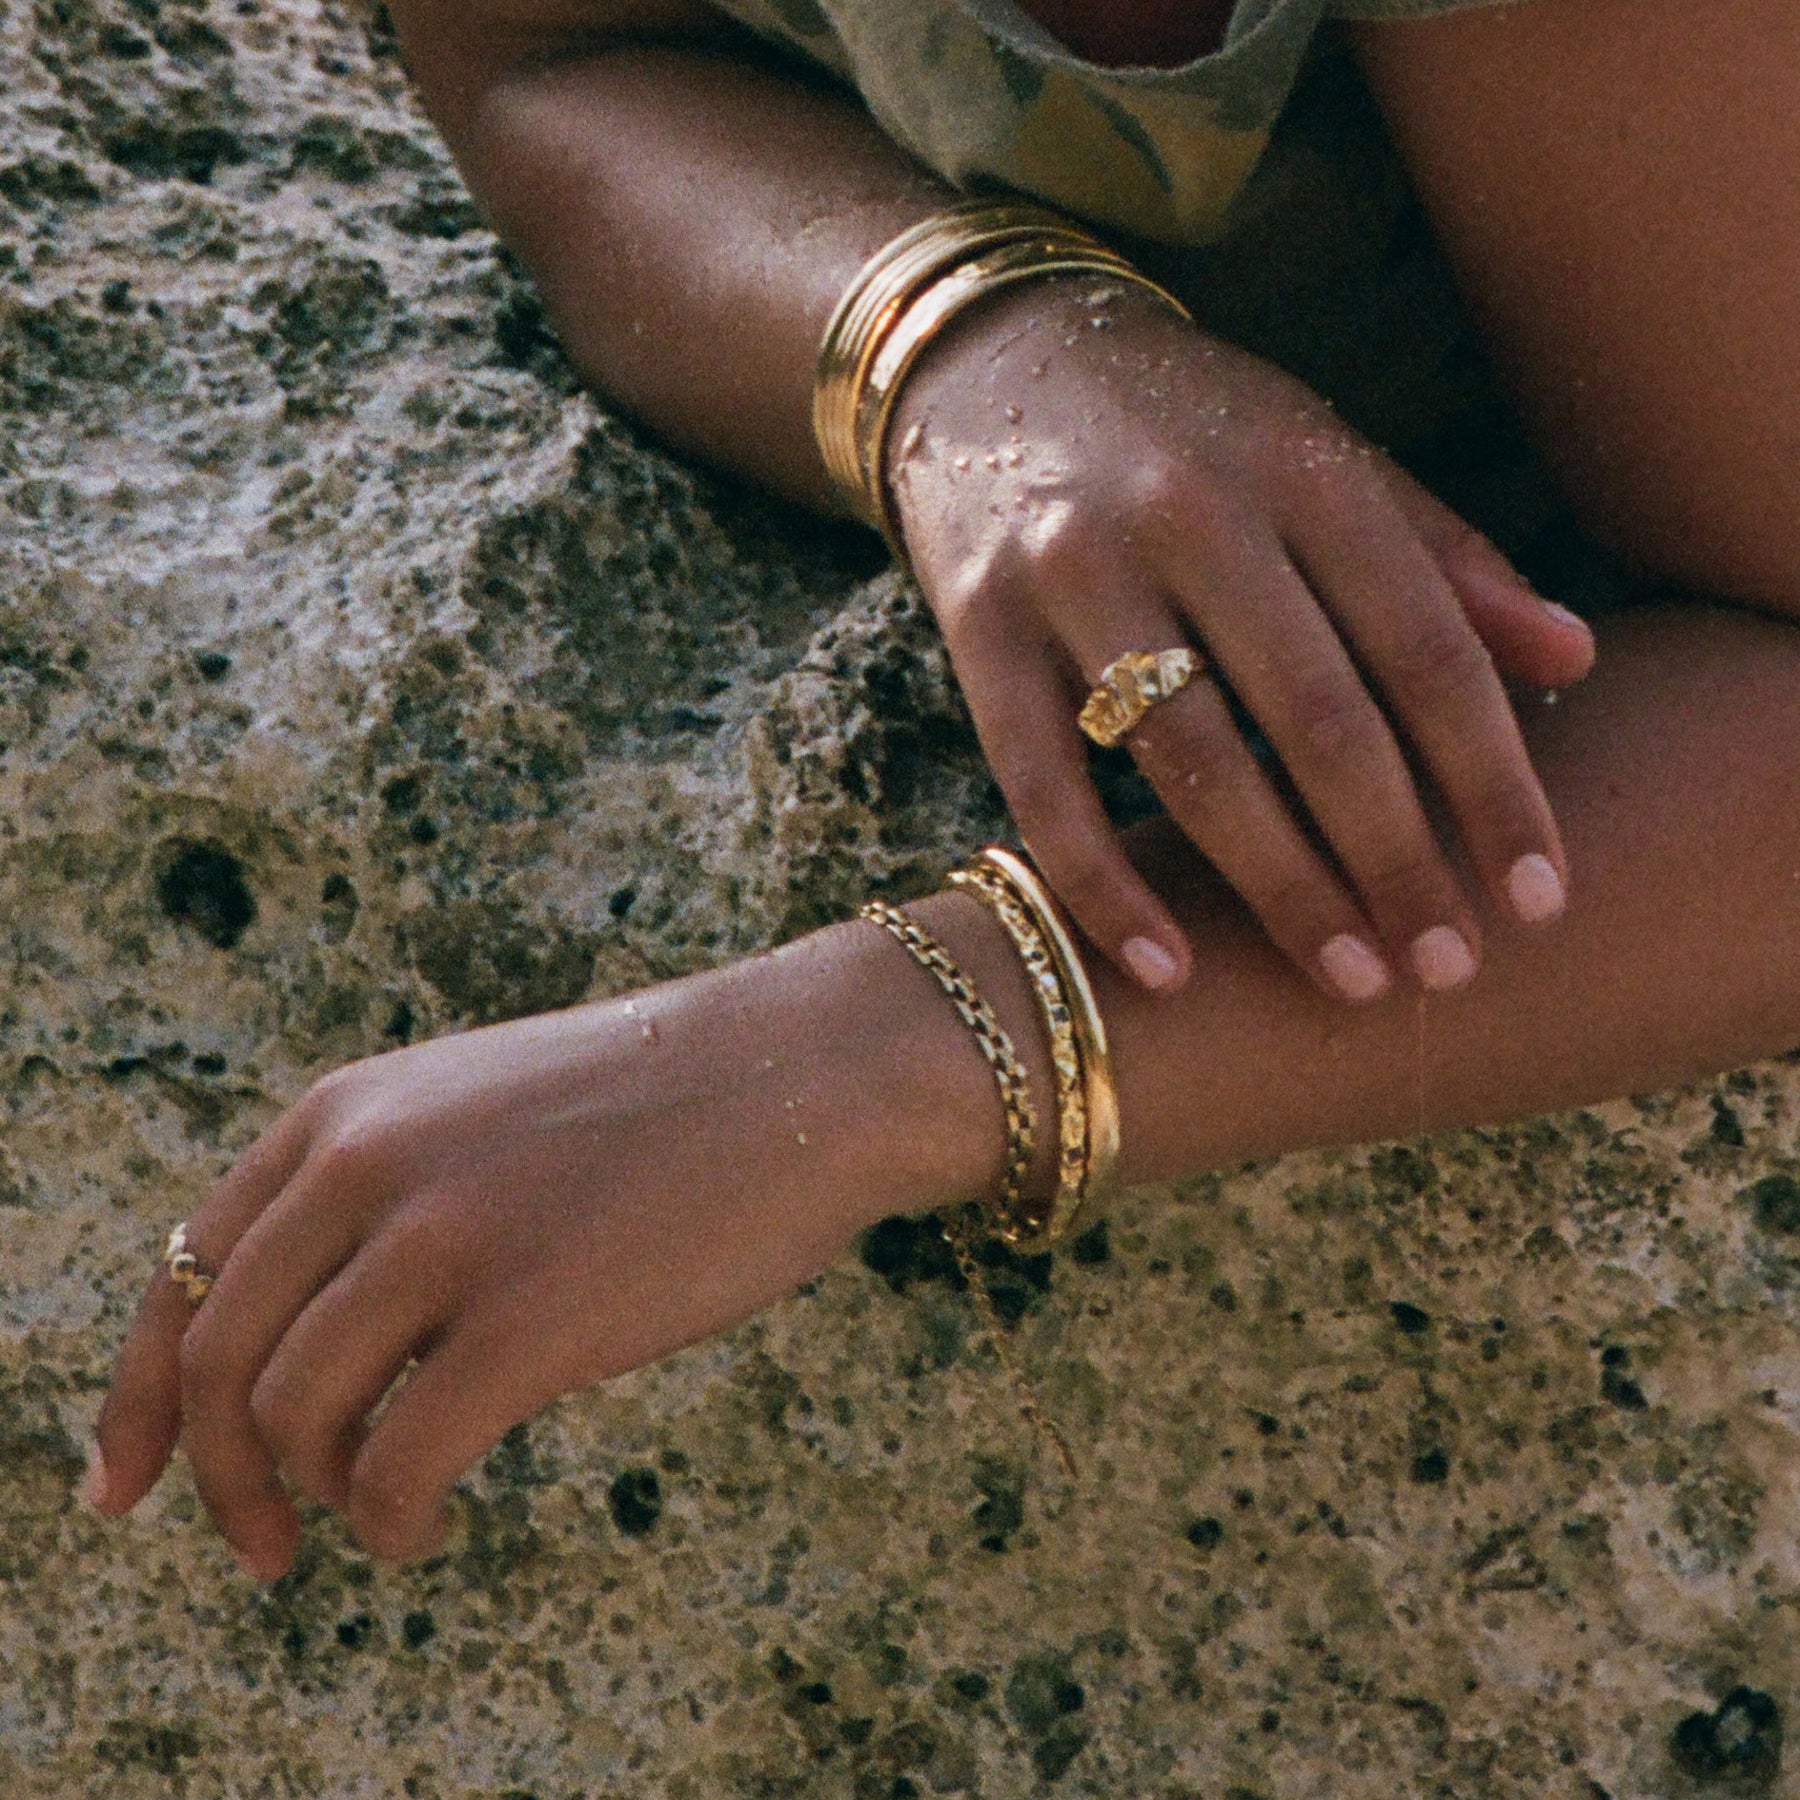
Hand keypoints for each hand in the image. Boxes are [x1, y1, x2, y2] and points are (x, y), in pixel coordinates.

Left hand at [82, 935, 956, 1575]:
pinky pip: (395, 1466)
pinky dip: (388, 1522)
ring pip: (290, 1421)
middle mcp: (369, 1164)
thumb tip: (321, 1337)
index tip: (129, 1486)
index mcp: (347, 1111)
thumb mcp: (483, 1108)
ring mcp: (446, 1236)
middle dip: (218, 1484)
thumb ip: (388, 1188)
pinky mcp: (528, 1317)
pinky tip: (430, 1525)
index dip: (137, 1397)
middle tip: (262, 1550)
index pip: (184, 1271)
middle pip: (217, 1361)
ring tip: (375, 1518)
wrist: (806, 1071)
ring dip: (310, 1504)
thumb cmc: (665, 1103)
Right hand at [887, 277, 1595, 1002]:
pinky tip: (1168, 969)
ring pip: (1190, 758)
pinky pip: (1043, 782)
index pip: (1424, 645)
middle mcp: (1192, 515)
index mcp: (1302, 470)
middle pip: (1317, 717)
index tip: (1538, 896)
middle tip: (1448, 969)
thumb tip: (1574, 660)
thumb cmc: (1190, 429)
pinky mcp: (978, 627)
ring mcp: (1075, 571)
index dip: (1490, 779)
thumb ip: (1442, 557)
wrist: (989, 358)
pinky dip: (1104, 882)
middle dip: (1396, 858)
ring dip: (1278, 885)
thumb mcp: (1323, 458)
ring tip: (1348, 979)